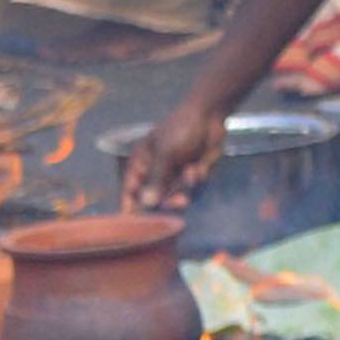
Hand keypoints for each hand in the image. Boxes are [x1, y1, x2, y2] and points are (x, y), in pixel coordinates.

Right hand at [124, 89, 226, 209]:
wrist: (209, 115)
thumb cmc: (180, 129)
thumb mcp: (165, 154)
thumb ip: (156, 179)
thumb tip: (145, 204)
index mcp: (141, 163)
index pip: (130, 190)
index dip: (131, 206)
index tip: (137, 224)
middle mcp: (155, 170)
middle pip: (154, 198)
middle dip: (167, 200)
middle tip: (180, 201)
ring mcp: (174, 172)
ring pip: (175, 194)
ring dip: (185, 187)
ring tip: (192, 174)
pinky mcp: (192, 172)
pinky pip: (192, 187)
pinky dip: (197, 178)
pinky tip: (201, 166)